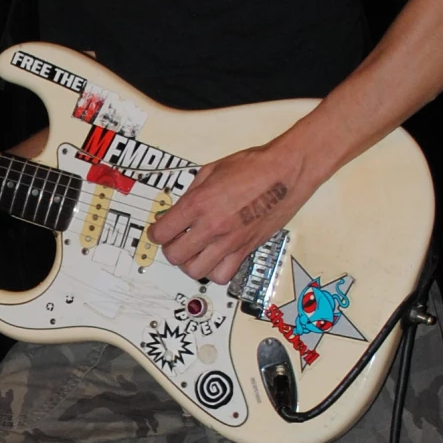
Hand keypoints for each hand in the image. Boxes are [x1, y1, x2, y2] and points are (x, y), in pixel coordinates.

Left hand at [151, 135, 309, 283]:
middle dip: (171, 249)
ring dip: (191, 262)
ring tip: (196, 251)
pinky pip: (222, 275)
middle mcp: (212, 226)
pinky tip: (216, 258)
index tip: (159, 231)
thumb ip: (191, 192)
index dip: (156, 233)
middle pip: (175, 256)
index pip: (162, 233)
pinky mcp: (246, 249)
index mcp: (199, 203)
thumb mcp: (212, 170)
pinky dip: (214, 271)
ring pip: (195, 271)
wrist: (286, 172)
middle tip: (176, 240)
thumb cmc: (254, 166)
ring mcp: (230, 241)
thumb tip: (178, 209)